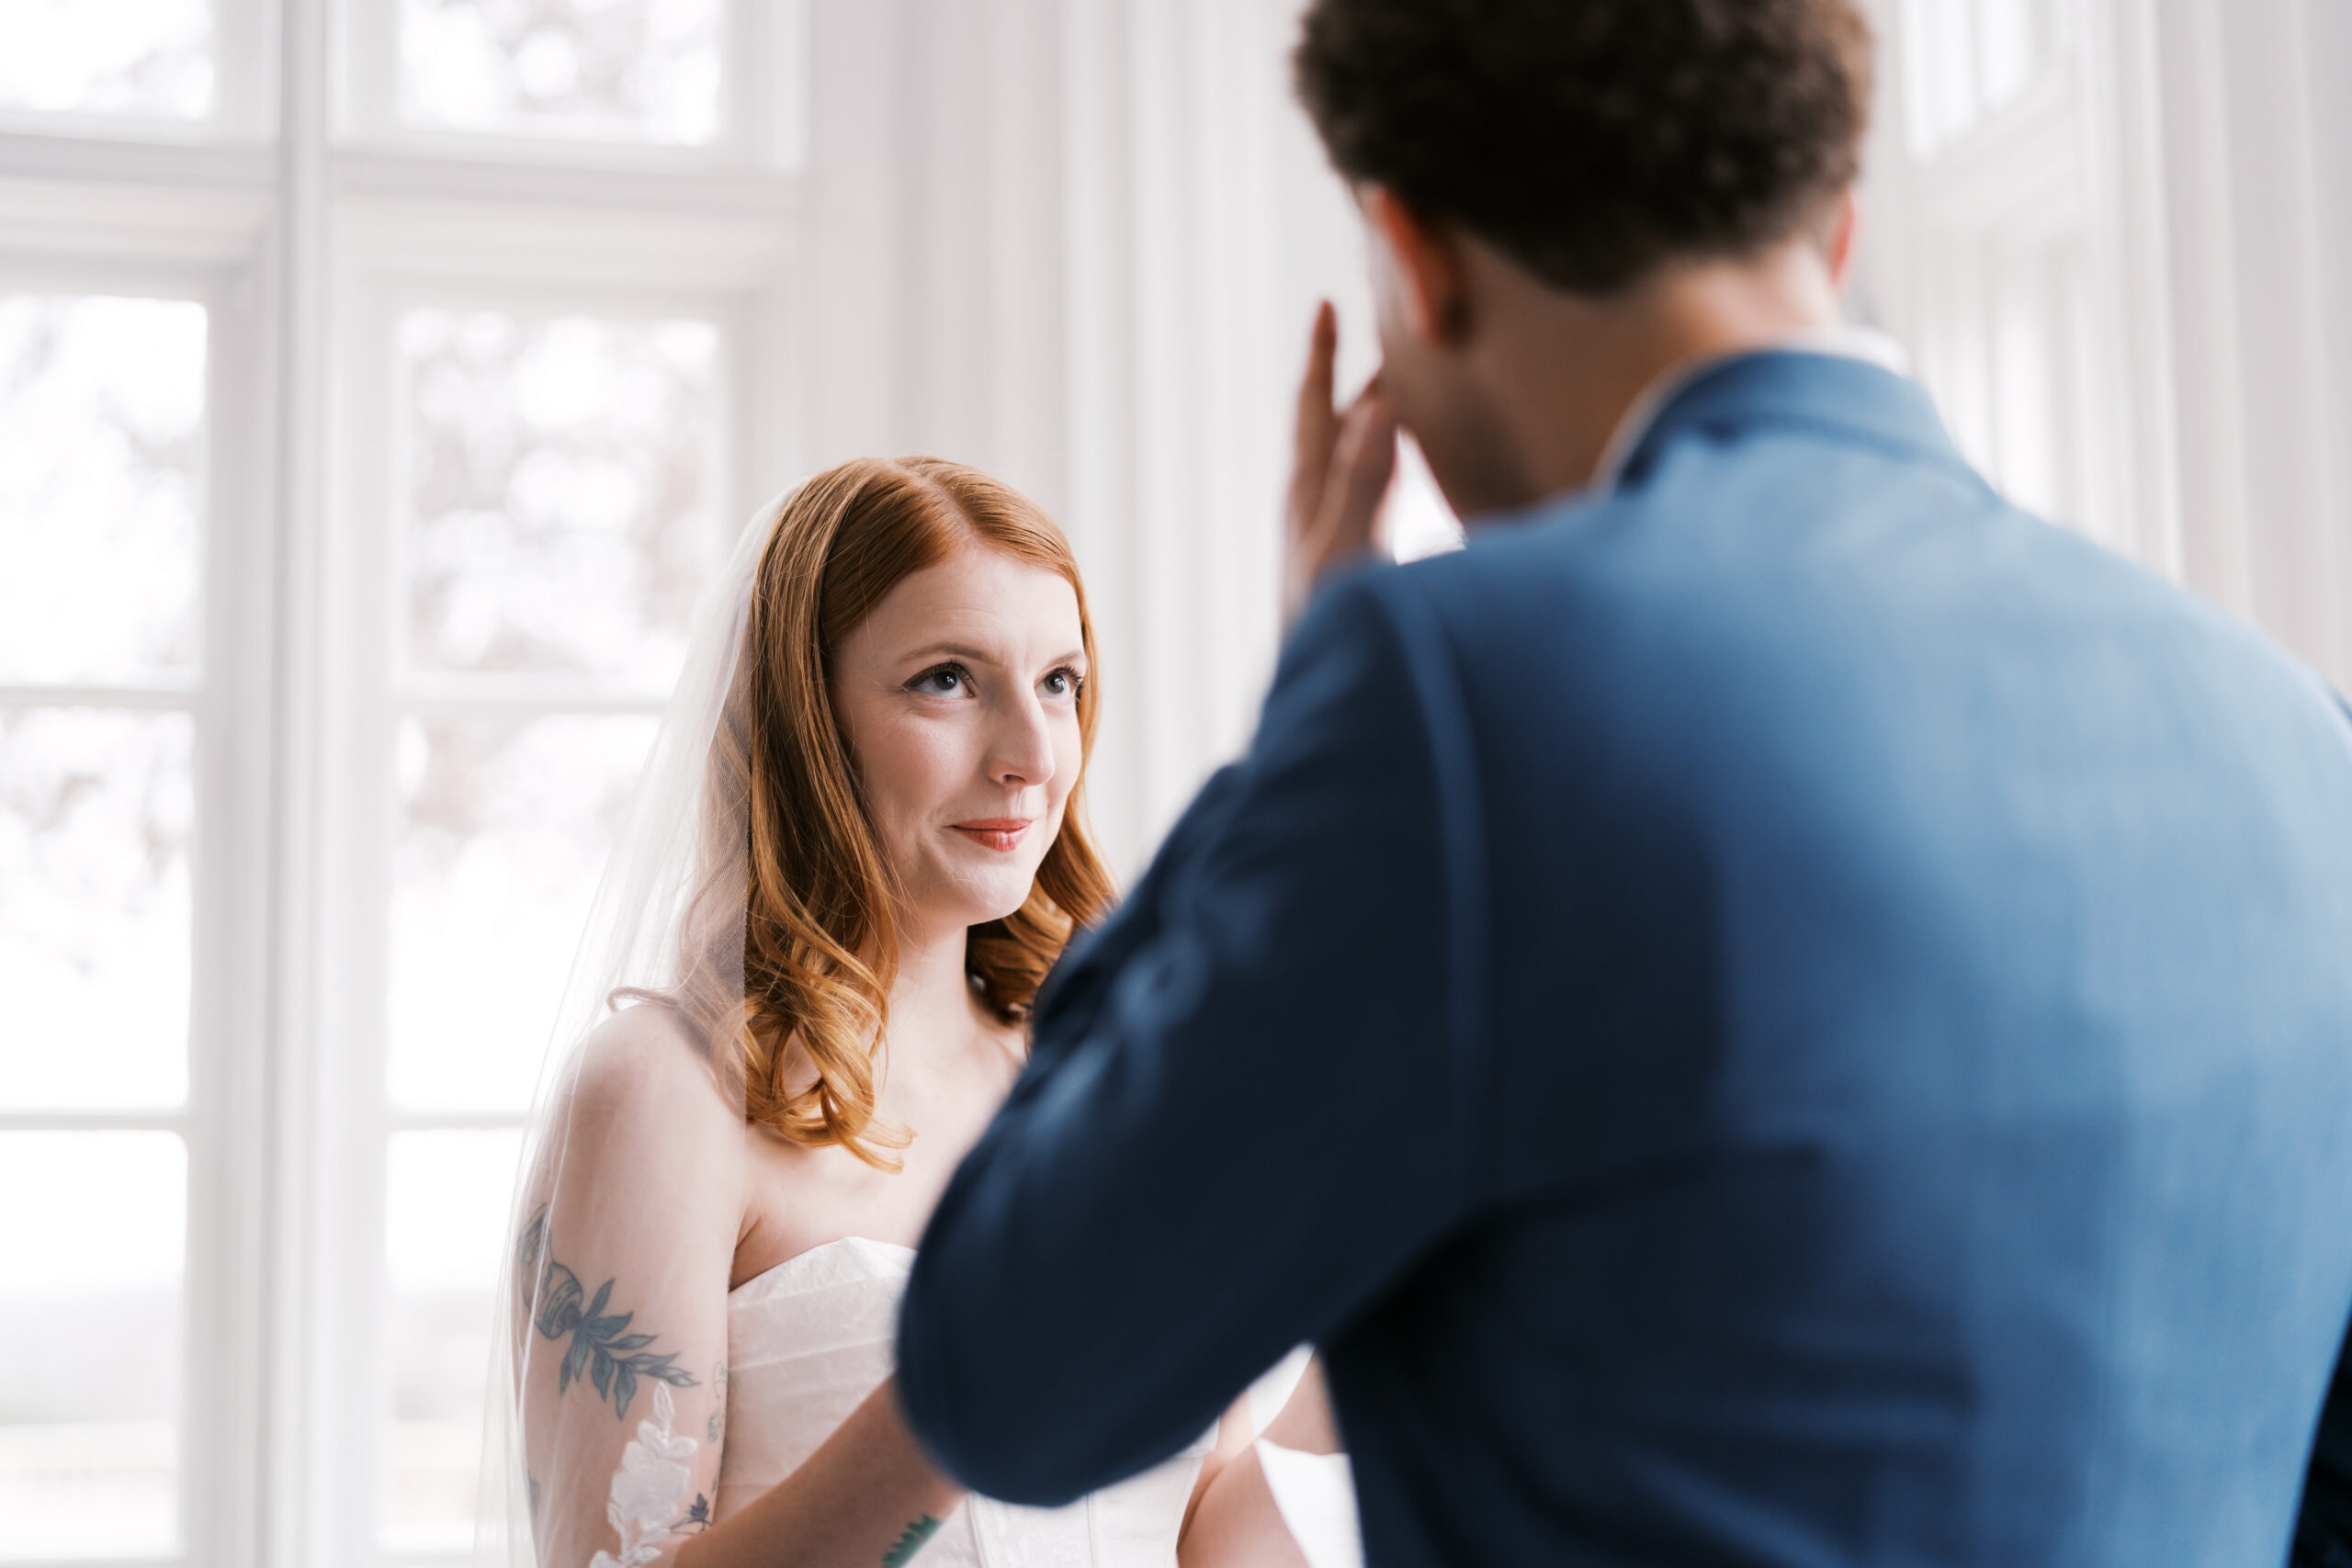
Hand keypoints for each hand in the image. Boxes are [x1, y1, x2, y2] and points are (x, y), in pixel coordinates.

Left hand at [1283, 302, 1398, 629]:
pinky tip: (1411, 479)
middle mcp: (1316, 509)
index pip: (1314, 408)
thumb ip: (1363, 478)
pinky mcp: (1357, 568)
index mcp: (1309, 494)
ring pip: (1355, 463)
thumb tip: (1376, 402)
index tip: (1326, 305)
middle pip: (1334, 428)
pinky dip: (1393, 469)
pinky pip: (1374, 498)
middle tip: (1386, 343)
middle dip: (1356, 383)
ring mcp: (1335, 539)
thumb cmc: (1328, 627)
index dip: (1321, 357)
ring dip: (1376, 424)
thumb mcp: (1347, 546)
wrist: (1327, 698)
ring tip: (1401, 395)